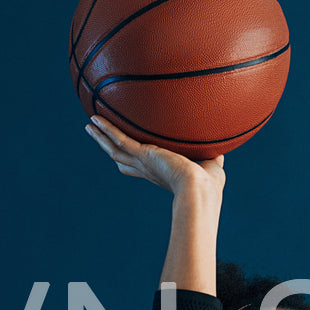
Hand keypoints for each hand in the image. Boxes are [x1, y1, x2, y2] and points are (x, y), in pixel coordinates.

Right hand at [84, 116, 225, 197]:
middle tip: (96, 134)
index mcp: (160, 173)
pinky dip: (106, 129)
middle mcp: (148, 169)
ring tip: (89, 125)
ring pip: (114, 148)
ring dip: (100, 137)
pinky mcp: (142, 155)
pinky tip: (94, 119)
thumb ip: (212, 158)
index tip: (125, 154)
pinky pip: (119, 139)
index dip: (130, 160)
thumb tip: (221, 151)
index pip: (140, 167)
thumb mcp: (211, 167)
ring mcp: (142, 163)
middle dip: (107, 146)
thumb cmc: (209, 186)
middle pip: (120, 158)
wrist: (200, 191)